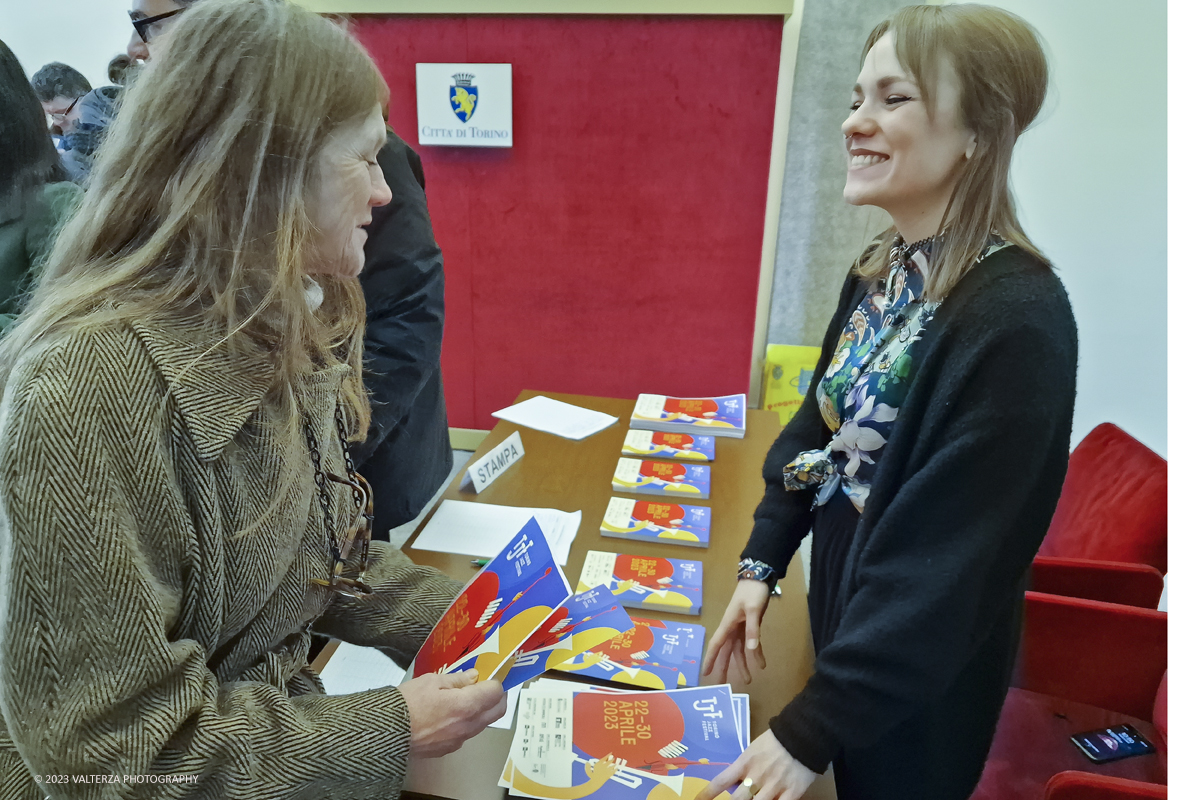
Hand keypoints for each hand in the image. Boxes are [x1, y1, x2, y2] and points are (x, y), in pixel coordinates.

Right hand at [398, 669, 506, 757]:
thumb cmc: (408, 702)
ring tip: (466, 698)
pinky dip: (466, 722)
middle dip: (497, 697)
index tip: (489, 675)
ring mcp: (459, 740)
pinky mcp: (448, 749)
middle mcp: (468, 726)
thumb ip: (457, 679)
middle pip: (497, 711)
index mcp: (467, 706)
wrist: (386, 732)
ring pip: (482, 724)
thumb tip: (474, 677)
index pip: (496, 693)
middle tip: (486, 686)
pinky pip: (466, 734)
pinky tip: (450, 714)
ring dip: (482, 710)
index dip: (495, 681)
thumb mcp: (431, 681)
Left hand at [694, 730, 817, 799]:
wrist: (802, 734)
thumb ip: (745, 766)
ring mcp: (774, 786)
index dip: (707, 794)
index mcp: (745, 763)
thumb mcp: (753, 749)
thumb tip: (735, 780)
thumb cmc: (776, 739)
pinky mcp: (792, 792)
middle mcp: (756, 776)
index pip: (721, 781)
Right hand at [701, 579, 769, 683]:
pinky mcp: (749, 626)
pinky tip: (762, 665)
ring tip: (748, 680)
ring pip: (738, 650)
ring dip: (742, 664)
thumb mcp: (753, 609)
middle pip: (726, 652)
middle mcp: (731, 628)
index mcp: (728, 624)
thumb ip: (752, 629)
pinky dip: (756, 654)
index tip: (704, 673)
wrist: (758, 578)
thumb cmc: (752, 591)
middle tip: (722, 686)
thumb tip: (750, 650)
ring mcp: (740, 628)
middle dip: (724, 668)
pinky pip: (750, 643)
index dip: (710, 659)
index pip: (717, 645)